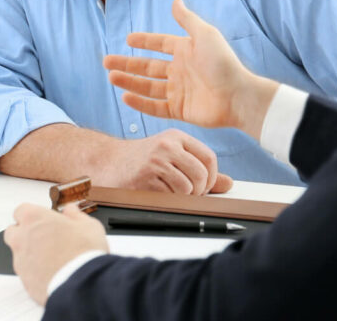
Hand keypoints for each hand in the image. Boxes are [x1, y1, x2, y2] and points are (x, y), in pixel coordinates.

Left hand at [4, 203, 107, 304]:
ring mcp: (21, 260)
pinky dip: (34, 271)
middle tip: (44, 237)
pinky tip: (51, 272)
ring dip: (29, 253)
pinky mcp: (24, 280)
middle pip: (13, 231)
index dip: (33, 214)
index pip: (21, 210)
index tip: (43, 219)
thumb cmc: (84, 252)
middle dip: (24, 232)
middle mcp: (21, 238)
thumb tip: (70, 211)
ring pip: (18, 253)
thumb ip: (74, 215)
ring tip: (51, 257)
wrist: (82, 284)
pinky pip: (26, 272)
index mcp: (34, 219)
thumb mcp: (88, 225)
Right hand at [94, 129, 232, 194]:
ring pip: (188, 187)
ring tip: (172, 192)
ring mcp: (156, 160)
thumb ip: (200, 168)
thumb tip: (228, 184)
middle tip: (190, 194)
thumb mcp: (173, 156)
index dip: (212, 177)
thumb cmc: (143, 160)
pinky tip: (159, 193)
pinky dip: (170, 200)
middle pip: (201, 174)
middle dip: (199, 190)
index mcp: (177, 137)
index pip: (209, 157)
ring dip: (184, 197)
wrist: (109, 162)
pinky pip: (171, 195)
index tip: (204, 185)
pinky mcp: (146, 177)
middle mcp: (167, 145)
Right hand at [103, 0, 279, 140]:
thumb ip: (187, 19)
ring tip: (111, 76)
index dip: (144, 41)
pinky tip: (125, 97)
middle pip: (147, 66)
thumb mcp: (205, 35)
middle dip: (127, 63)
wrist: (237, 96)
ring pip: (147, 86)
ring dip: (129, 81)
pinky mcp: (179, 110)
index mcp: (185, 51)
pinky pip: (155, 106)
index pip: (160, 44)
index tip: (128, 39)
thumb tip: (175, 0)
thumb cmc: (223, 63)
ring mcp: (178, 91)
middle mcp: (180, 70)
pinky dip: (140, 103)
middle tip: (106, 61)